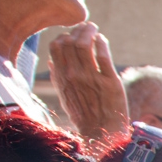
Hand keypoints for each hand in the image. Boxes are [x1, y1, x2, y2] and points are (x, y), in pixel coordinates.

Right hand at [46, 24, 128, 138]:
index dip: (64, 35)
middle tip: (87, 27)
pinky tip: (102, 40)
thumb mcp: (65, 97)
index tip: (73, 34)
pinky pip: (104, 55)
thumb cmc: (84, 116)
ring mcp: (91, 78)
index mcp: (62, 78)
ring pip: (85, 43)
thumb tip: (51, 61)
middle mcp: (74, 76)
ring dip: (90, 31)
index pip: (56, 46)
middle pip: (71, 41)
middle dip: (79, 29)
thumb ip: (58, 78)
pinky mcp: (110, 82)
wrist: (103, 134)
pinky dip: (102, 42)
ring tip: (94, 29)